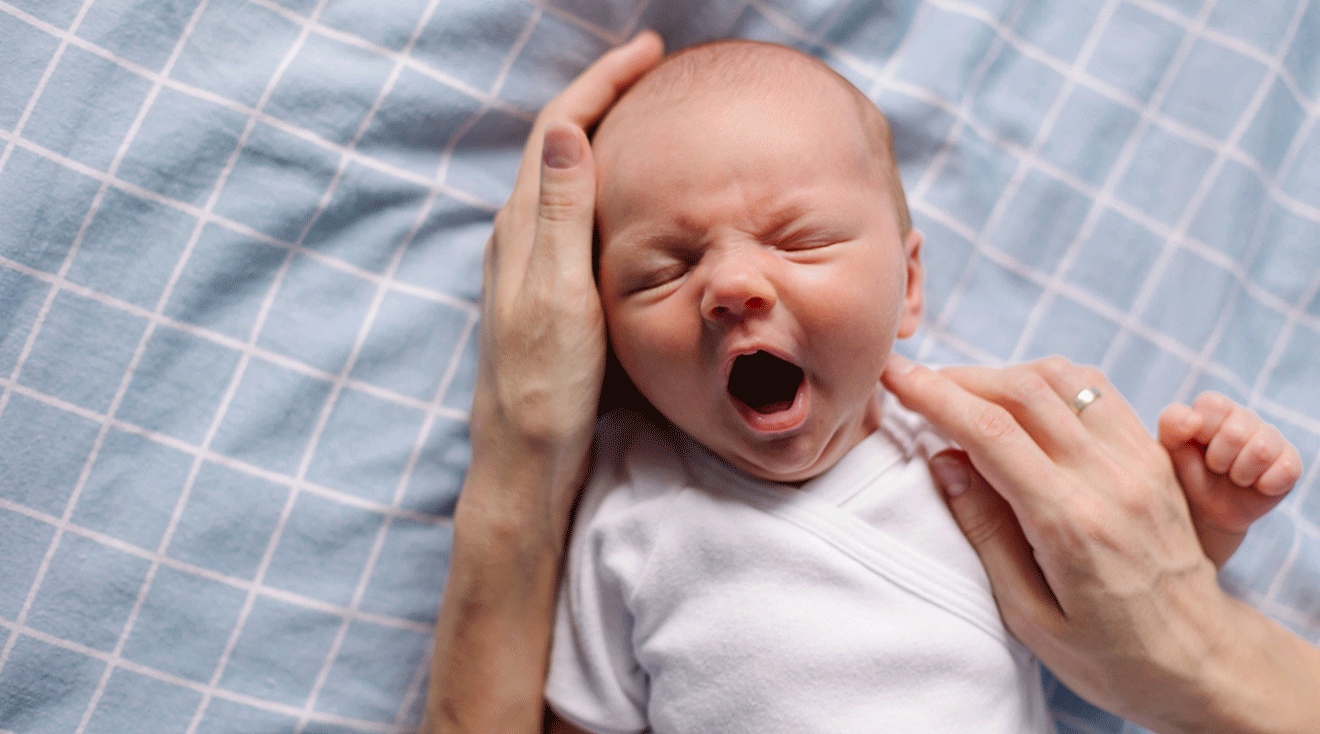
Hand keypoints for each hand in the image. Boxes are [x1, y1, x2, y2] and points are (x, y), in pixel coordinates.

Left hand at [467, 30, 663, 535]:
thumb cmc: (545, 388)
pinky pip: (570, 211)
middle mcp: (517, 238)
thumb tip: (565, 129)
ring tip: (643, 114)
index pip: (558, 129)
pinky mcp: (542, 290)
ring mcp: (527, 264)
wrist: (524, 459)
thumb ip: (560, 216)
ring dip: (600, 133)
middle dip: (602, 96)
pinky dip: (599, 181)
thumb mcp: (559, 299)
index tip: (646, 51)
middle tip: (650, 68)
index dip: (600, 83)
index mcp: (522, 230)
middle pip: (558, 142)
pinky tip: (626, 195)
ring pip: (563, 175)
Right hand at [881, 355, 1278, 733]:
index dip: (933, 393)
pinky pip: (1098, 392)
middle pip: (1023, 390)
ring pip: (1063, 379)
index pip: (990, 431)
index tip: (893, 374)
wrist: (1200, 662)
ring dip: (1003, 373)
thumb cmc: (1108, 656)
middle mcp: (1110, 480)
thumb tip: (943, 460)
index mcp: (1071, 523)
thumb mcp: (1029, 616)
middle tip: (918, 383)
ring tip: (964, 392)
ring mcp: (1139, 463)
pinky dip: (1048, 381)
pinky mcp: (1154, 458)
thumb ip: (986, 533)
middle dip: (959, 377)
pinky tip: (1020, 399)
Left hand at [1158, 392, 1301, 567]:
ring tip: (1232, 477)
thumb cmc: (1185, 471)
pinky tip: (1253, 486)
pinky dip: (1264, 485)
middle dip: (1217, 459)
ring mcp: (1272, 438)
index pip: (1214, 405)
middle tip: (1214, 467)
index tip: (1196, 446)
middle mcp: (1246, 417)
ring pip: (1261, 450)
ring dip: (1239, 473)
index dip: (1201, 432)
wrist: (1203, 509)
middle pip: (1236, 432)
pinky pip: (1286, 470)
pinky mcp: (1290, 463)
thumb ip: (1172, 422)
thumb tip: (1194, 419)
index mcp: (1216, 407)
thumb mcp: (1169, 446)